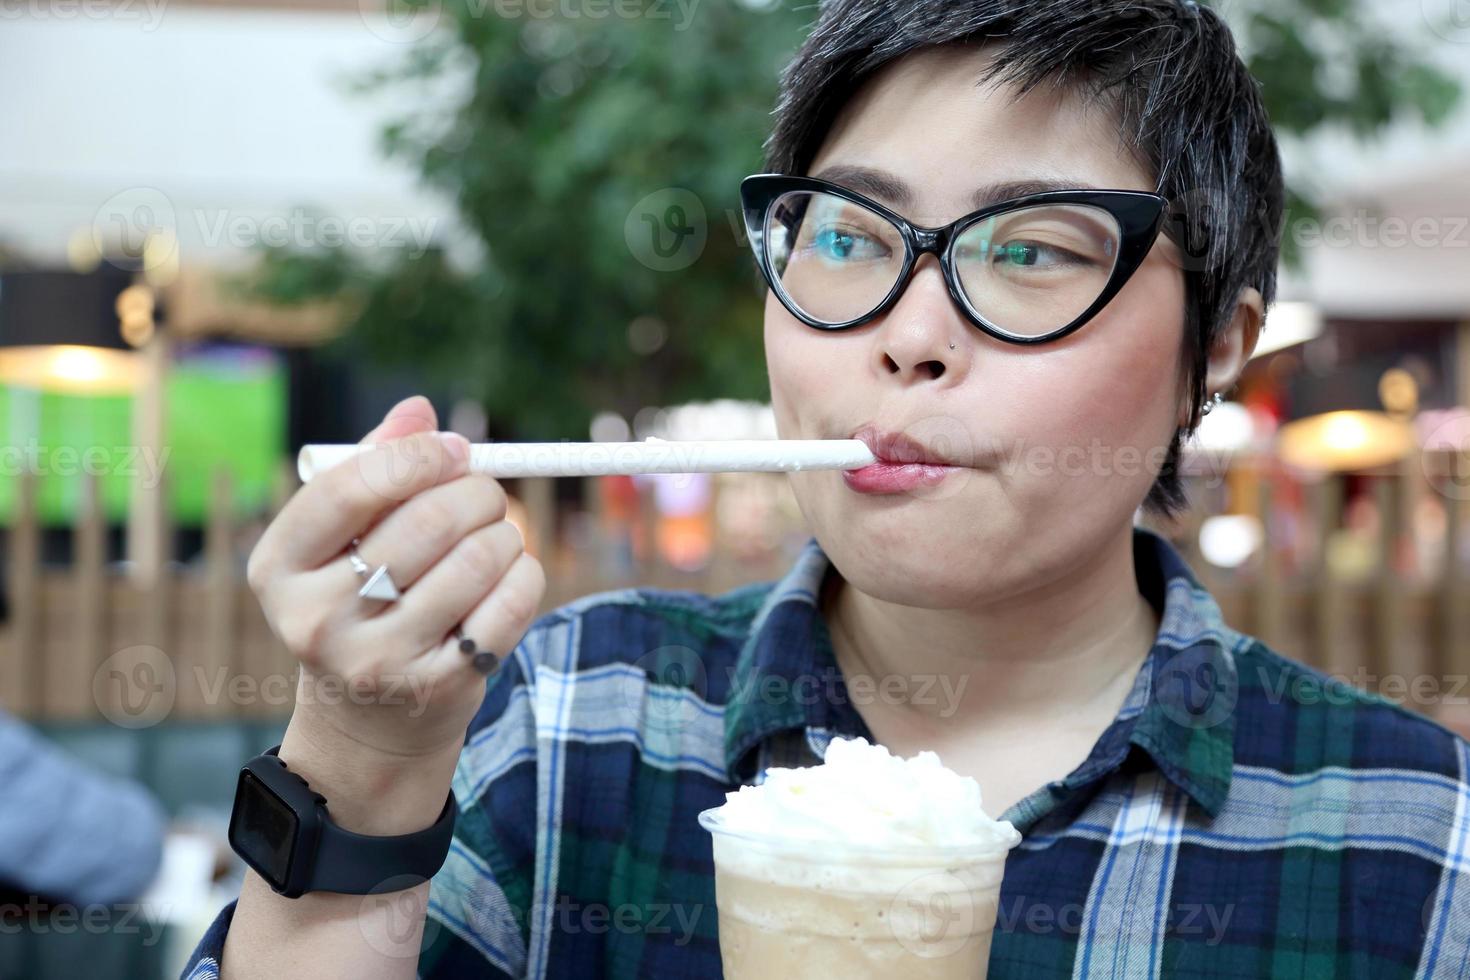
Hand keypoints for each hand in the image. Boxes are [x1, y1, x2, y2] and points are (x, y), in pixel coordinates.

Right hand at [245, 395, 546, 768]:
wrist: (370, 719)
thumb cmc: (360, 599)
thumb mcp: (346, 538)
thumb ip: (375, 465)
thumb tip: (418, 410)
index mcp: (279, 567)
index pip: (347, 489)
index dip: (414, 457)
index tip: (454, 448)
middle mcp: (316, 619)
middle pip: (424, 522)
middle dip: (474, 492)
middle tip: (485, 493)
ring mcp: (377, 660)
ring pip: (476, 561)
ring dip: (504, 533)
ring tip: (497, 536)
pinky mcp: (437, 687)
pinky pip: (509, 605)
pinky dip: (524, 575)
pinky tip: (510, 574)